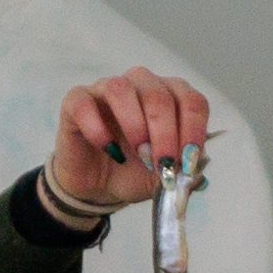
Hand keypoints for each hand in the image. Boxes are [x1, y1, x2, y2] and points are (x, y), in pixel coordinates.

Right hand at [52, 70, 210, 216]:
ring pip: (121, 89)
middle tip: (163, 165)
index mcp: (170, 97)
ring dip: (134, 124)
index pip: (191, 101)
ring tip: (138, 153)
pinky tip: (108, 150)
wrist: (98, 187)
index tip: (187, 161)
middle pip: (159, 95)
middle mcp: (141, 85)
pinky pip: (84, 103)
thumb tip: (195, 169)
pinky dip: (97, 128)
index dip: (193, 130)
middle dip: (165, 134)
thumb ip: (183, 170)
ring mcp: (106, 89)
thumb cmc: (135, 172)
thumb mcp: (166, 176)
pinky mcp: (77, 102)